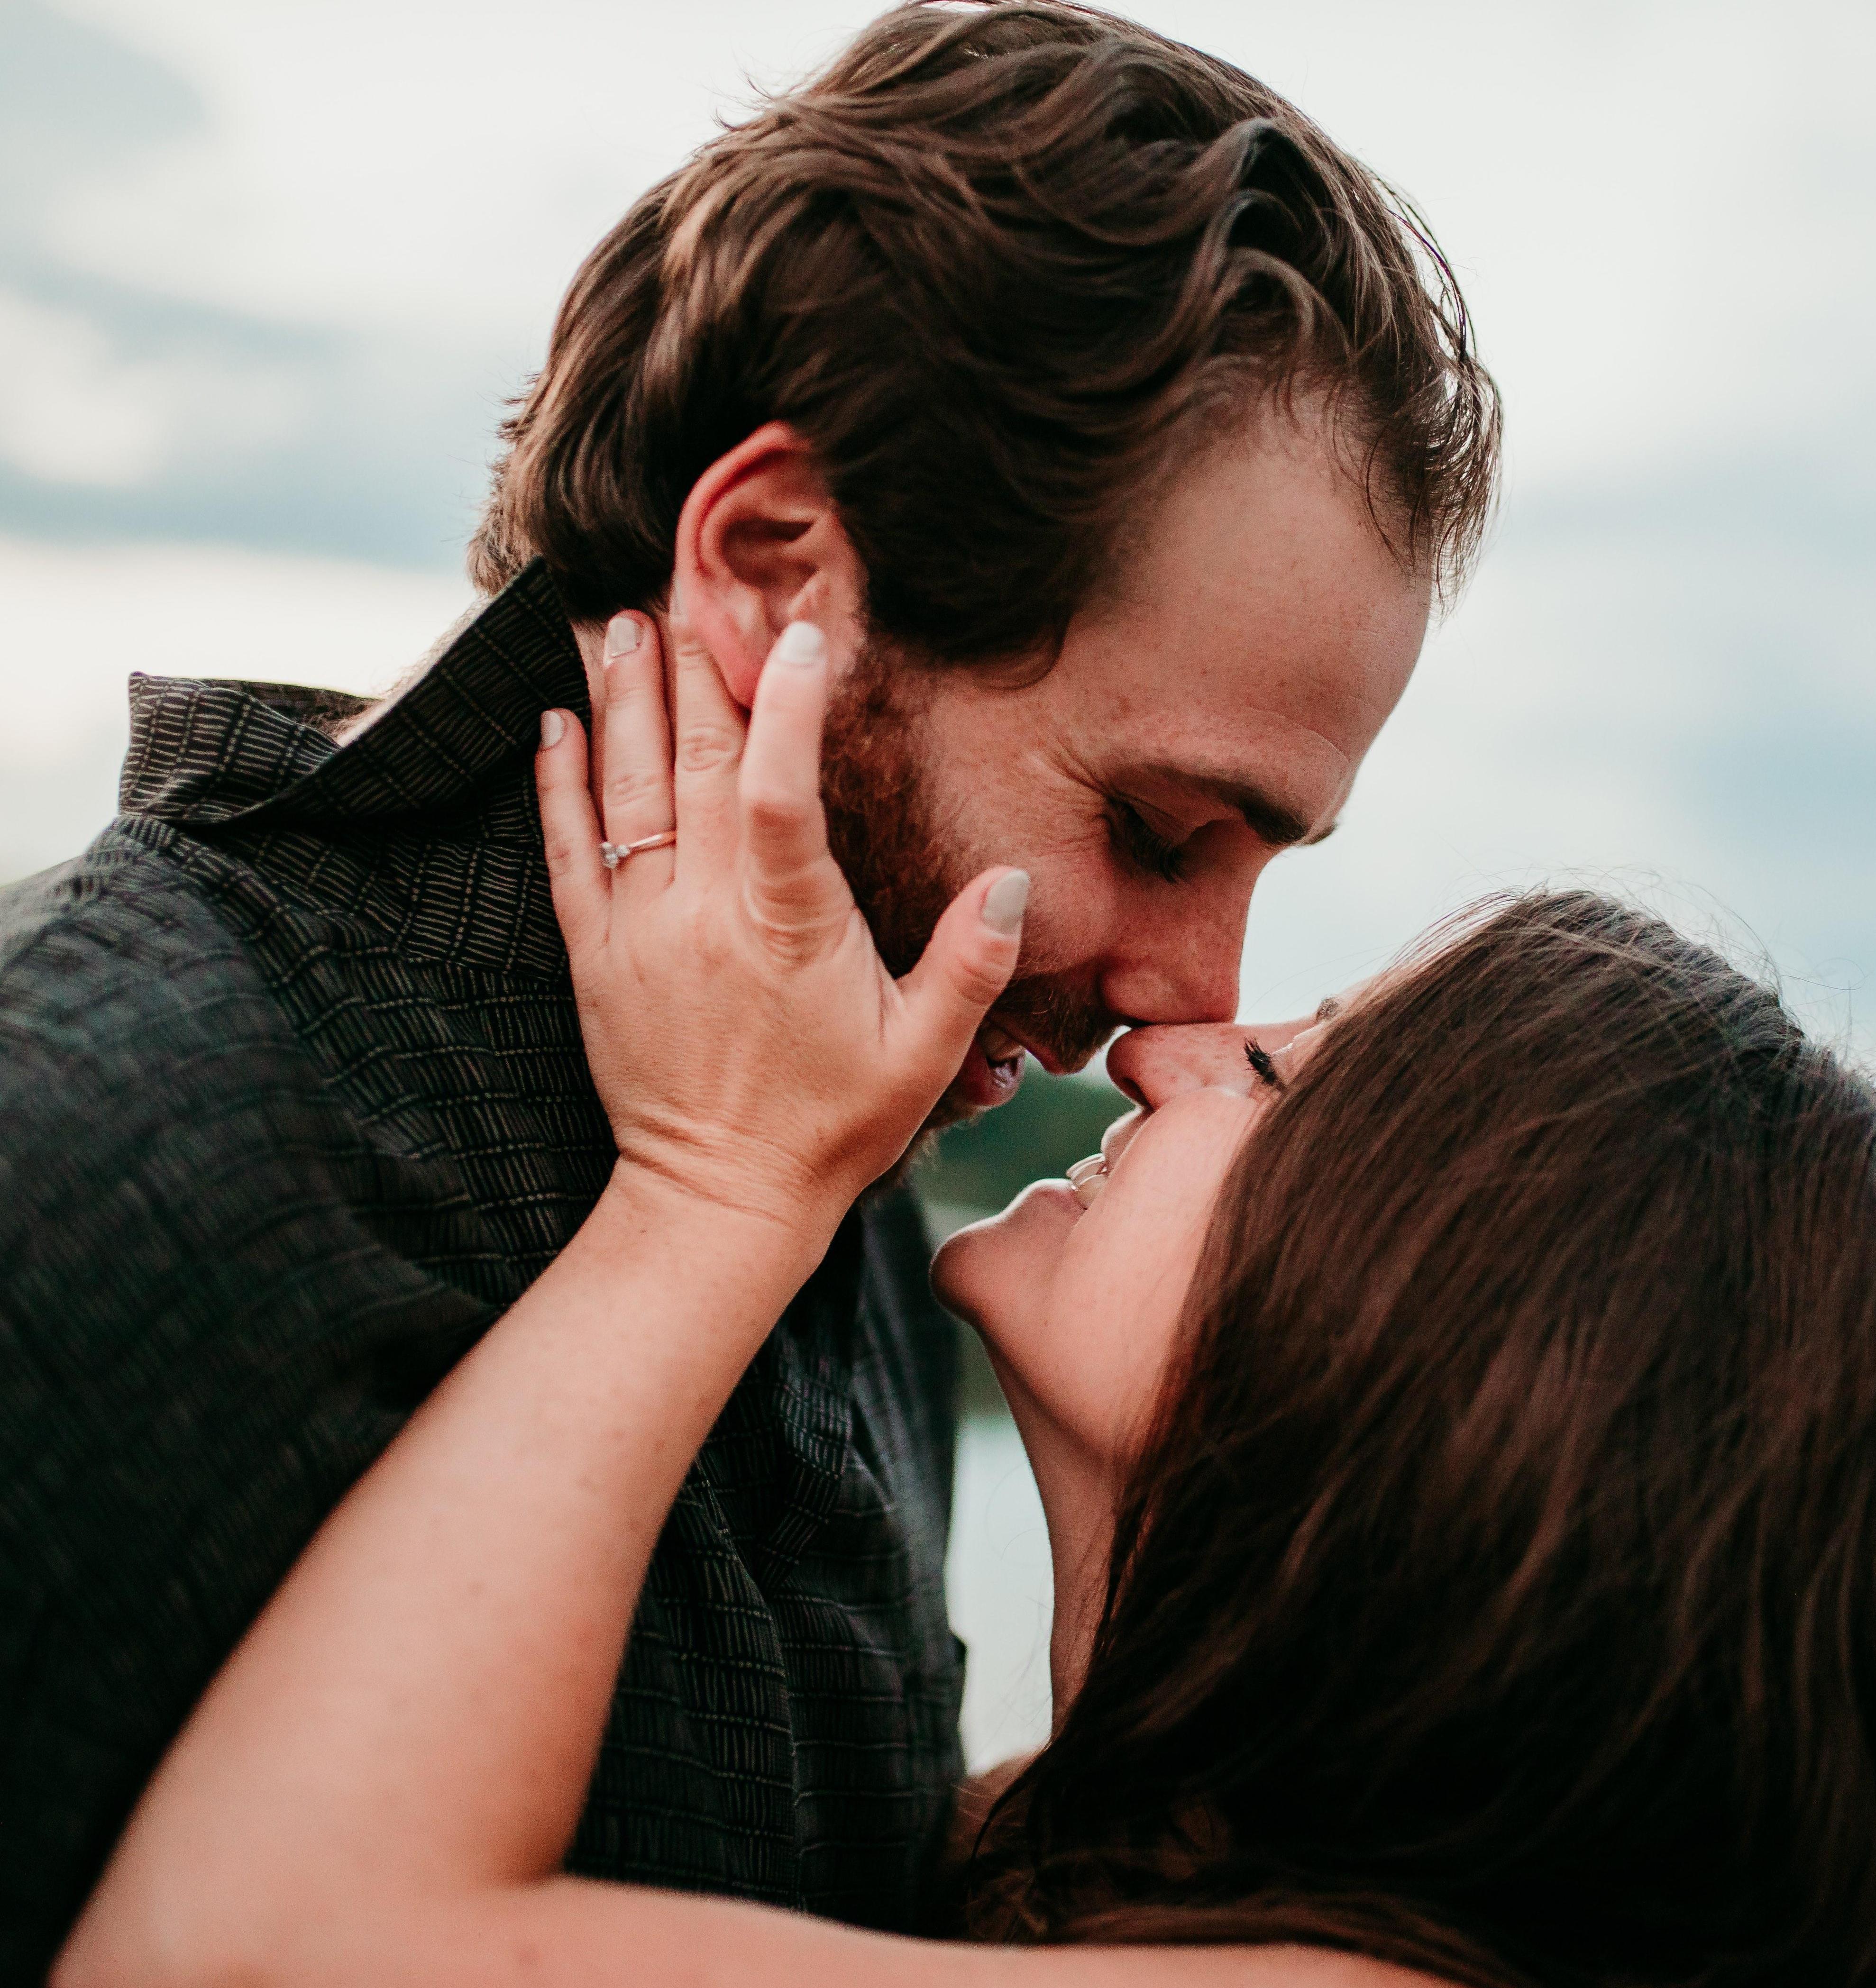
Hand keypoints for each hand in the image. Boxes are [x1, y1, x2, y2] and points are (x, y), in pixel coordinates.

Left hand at [535, 610, 1025, 1228]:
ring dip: (625, 699)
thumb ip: (968, 966)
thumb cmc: (829, 1130)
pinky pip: (566, 852)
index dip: (785, 706)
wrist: (715, 1205)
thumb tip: (1010, 882)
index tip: (793, 633)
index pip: (779, 792)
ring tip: (624, 621)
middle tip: (691, 586)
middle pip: (693, 765)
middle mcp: (705, 916)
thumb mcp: (923, 1059)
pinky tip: (556, 719)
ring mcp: (640, 932)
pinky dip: (557, 782)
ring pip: (626, 791)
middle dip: (696, 668)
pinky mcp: (595, 957)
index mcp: (788, 930)